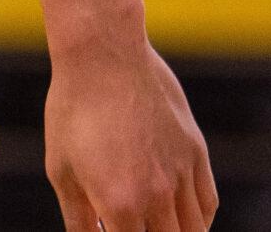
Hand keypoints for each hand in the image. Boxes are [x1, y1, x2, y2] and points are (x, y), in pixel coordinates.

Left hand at [43, 33, 215, 231]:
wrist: (104, 55)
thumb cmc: (73, 111)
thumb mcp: (62, 171)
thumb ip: (78, 220)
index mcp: (120, 205)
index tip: (113, 231)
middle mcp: (157, 195)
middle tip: (134, 227)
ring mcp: (181, 172)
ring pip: (194, 231)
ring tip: (159, 230)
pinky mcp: (194, 150)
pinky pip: (207, 202)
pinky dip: (200, 221)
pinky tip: (185, 221)